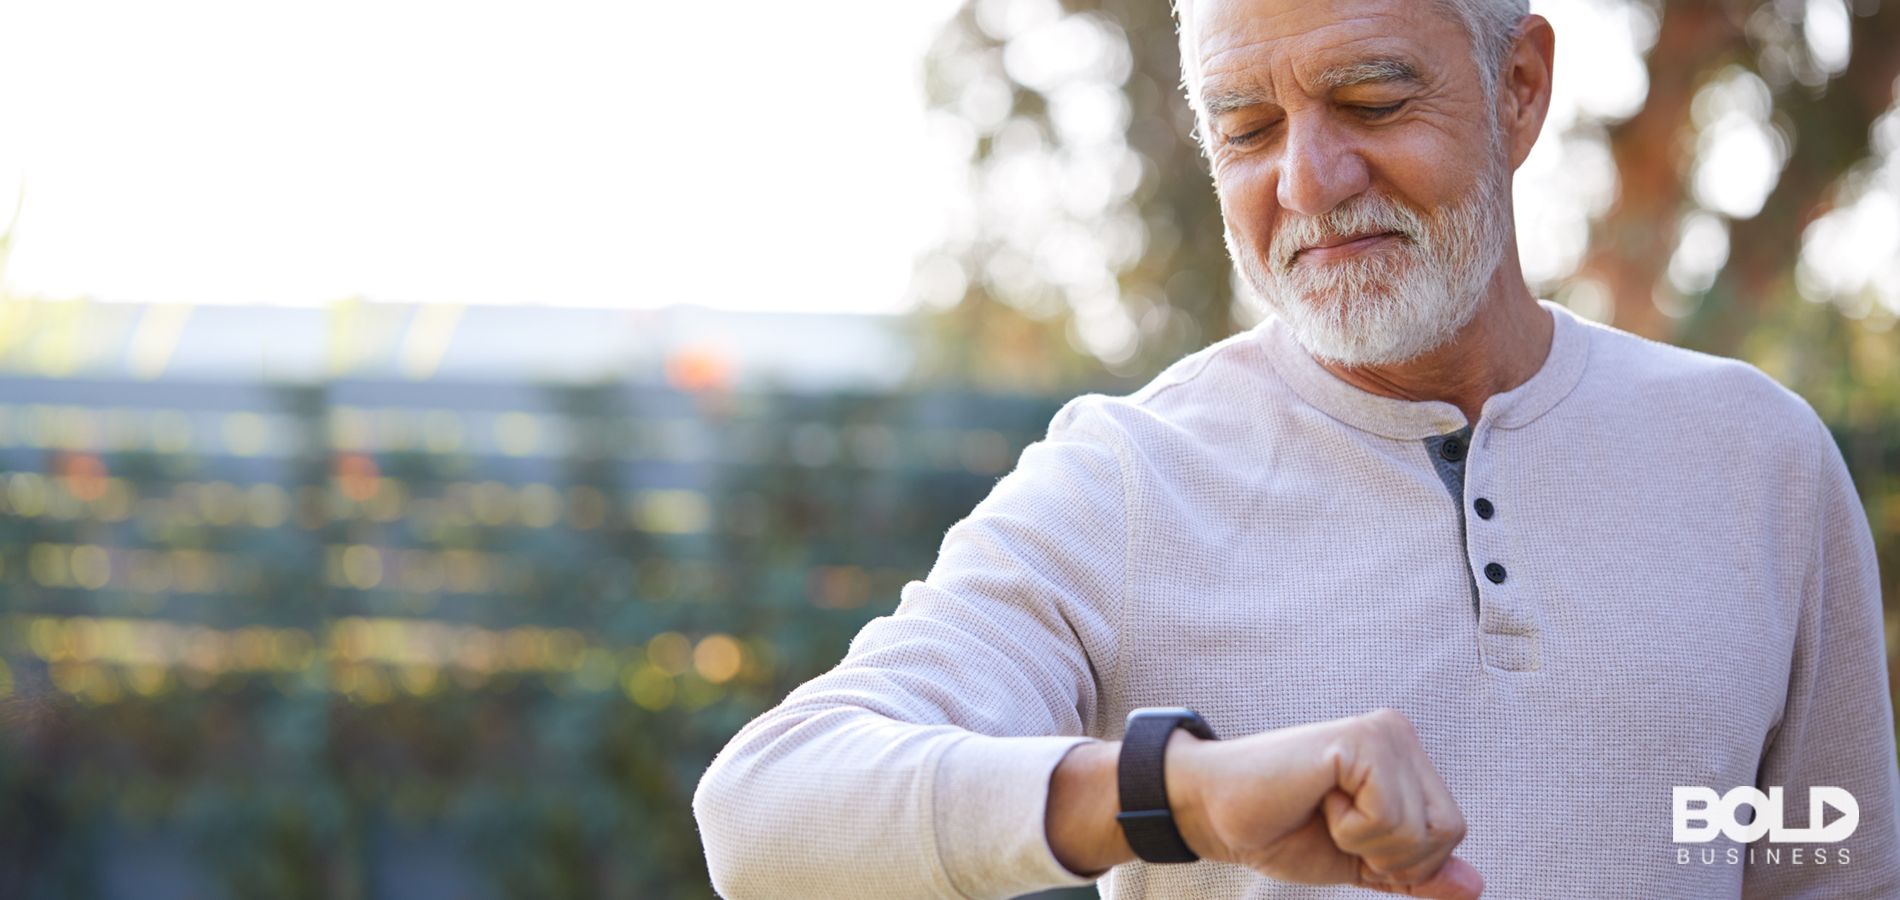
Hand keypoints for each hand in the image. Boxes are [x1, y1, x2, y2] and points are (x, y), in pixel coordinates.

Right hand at [1166, 708, 1482, 898]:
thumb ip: (1414, 872)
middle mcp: (1399, 734)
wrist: (1216, 813)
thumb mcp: (1361, 861)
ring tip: (1323, 810)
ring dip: (1365, 844)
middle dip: (1391, 857)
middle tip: (1335, 826)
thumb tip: (1476, 886)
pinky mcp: (1359, 741)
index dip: (1403, 861)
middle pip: (1447, 832)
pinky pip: (1388, 818)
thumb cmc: (1282, 830)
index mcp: (1405, 758)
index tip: (1347, 837)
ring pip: (1419, 830)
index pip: (1451, 832)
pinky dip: (1351, 830)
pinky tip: (1318, 799)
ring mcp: (1382, 733)